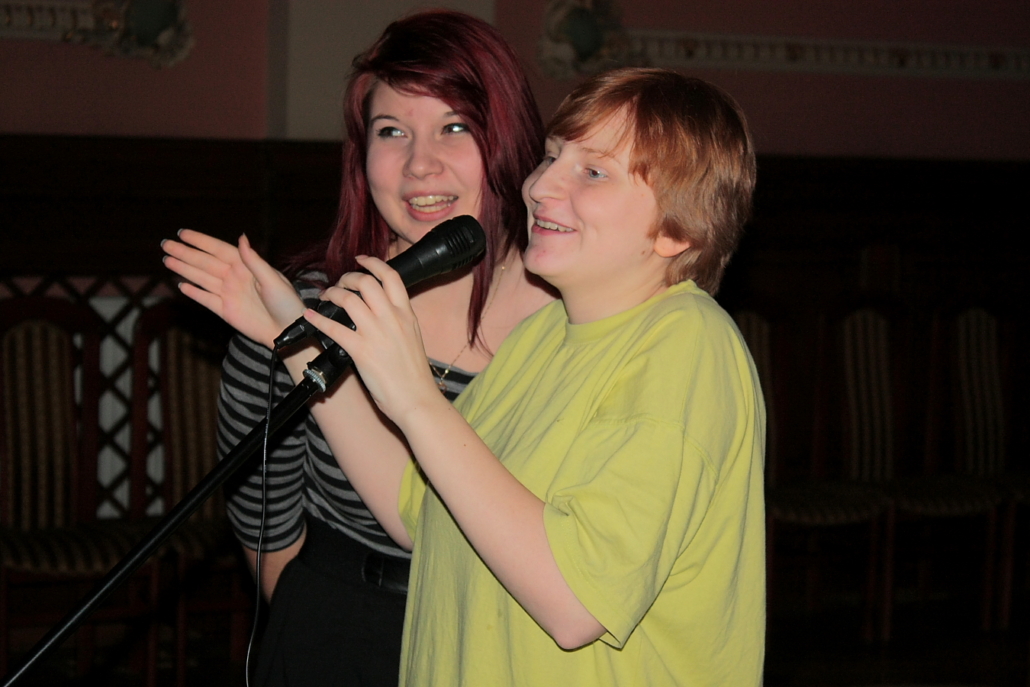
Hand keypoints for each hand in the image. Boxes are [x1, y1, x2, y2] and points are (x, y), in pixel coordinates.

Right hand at [162, 230, 305, 348]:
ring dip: (184, 269)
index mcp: (246, 266)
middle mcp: (234, 277)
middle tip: (165, 244)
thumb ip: (254, 261)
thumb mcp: (272, 279)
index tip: (182, 233)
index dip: (200, 241)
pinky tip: (181, 285)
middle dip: (184, 253)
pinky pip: (205, 299)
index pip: (218, 249)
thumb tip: (241, 238)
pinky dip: (193, 292)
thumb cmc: (286, 302)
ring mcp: (228, 294)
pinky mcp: (225, 311)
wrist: (287, 330)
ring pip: (201, 278)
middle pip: (204, 262)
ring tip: (167, 259)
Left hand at [304, 256, 444, 425]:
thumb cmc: (414, 376)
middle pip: (366, 282)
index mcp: (406, 314)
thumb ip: (398, 322)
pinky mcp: (361, 350)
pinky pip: (334, 327)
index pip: (391, 277)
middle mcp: (392, 319)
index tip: (361, 260)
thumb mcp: (413, 339)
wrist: (417, 399)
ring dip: (331, 294)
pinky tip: (310, 316)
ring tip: (325, 298)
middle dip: (347, 278)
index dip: (373, 263)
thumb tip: (380, 314)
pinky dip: (317, 319)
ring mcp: (376, 333)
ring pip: (349, 299)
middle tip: (339, 285)